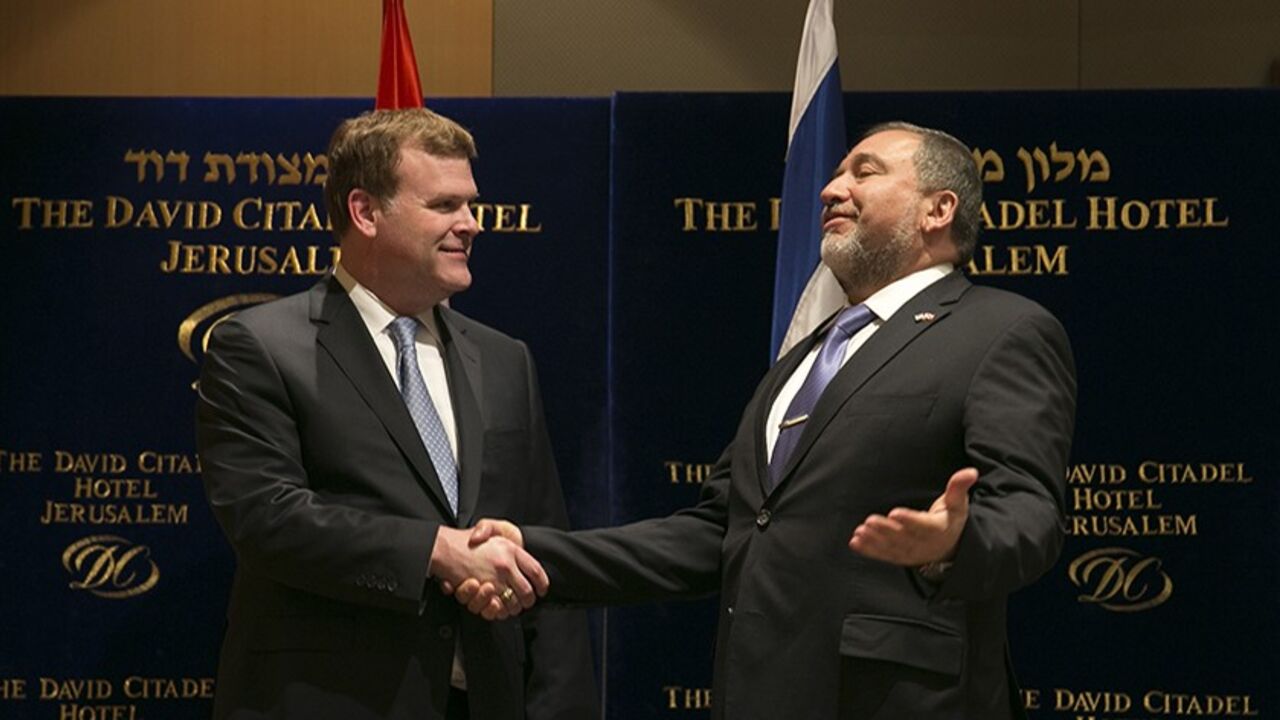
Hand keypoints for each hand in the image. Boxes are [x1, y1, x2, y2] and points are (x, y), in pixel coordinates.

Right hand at [430, 525, 546, 619]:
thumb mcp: (489, 528)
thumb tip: (519, 549)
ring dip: (515, 607)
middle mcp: (506, 565)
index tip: (542, 590)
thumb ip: (507, 535)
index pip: (536, 570)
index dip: (542, 583)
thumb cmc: (467, 540)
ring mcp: (495, 579)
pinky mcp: (482, 591)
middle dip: (528, 600)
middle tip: (527, 602)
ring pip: (514, 601)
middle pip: (527, 591)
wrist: (444, 548)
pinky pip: (498, 607)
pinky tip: (500, 607)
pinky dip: (500, 610)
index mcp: (511, 549)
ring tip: (514, 606)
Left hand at [848, 467, 977, 566]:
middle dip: (886, 530)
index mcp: (938, 529)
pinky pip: (883, 555)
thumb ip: (959, 487)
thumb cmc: (951, 519)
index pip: (923, 525)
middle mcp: (923, 544)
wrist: (951, 548)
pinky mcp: (899, 557)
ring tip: (860, 532)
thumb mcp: (958, 504)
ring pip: (891, 548)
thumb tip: (971, 471)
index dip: (909, 520)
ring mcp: (910, 553)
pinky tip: (855, 542)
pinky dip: (869, 550)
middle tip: (870, 521)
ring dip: (874, 541)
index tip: (895, 513)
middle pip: (903, 538)